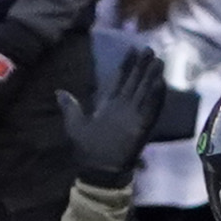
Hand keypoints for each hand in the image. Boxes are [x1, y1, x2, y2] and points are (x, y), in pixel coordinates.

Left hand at [59, 46, 168, 185]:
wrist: (98, 170)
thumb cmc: (86, 149)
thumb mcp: (74, 125)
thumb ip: (70, 107)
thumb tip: (59, 91)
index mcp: (108, 105)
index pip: (119, 80)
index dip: (125, 65)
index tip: (131, 49)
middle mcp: (124, 107)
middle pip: (135, 82)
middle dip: (142, 66)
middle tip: (150, 49)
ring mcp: (134, 116)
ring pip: (145, 92)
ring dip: (152, 77)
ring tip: (159, 61)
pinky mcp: (142, 126)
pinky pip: (151, 109)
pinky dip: (156, 97)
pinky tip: (161, 83)